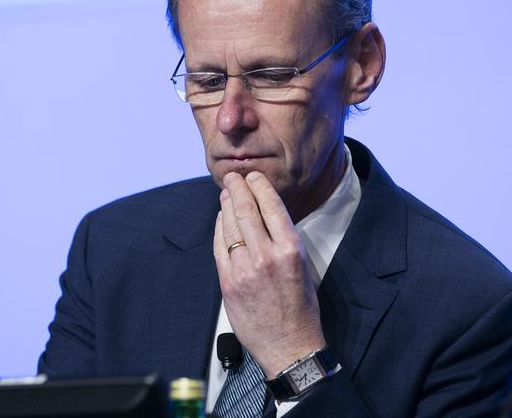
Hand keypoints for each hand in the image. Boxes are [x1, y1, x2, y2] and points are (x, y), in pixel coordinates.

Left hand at [213, 170, 325, 378]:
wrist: (289, 346)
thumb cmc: (301, 308)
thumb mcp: (302, 267)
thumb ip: (283, 241)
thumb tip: (264, 215)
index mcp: (291, 250)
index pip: (272, 207)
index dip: (259, 186)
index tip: (253, 176)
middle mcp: (266, 256)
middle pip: (246, 211)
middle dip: (237, 189)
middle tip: (232, 177)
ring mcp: (244, 269)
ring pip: (230, 226)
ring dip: (226, 206)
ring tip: (225, 193)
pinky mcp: (228, 282)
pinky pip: (220, 247)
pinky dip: (219, 229)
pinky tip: (222, 219)